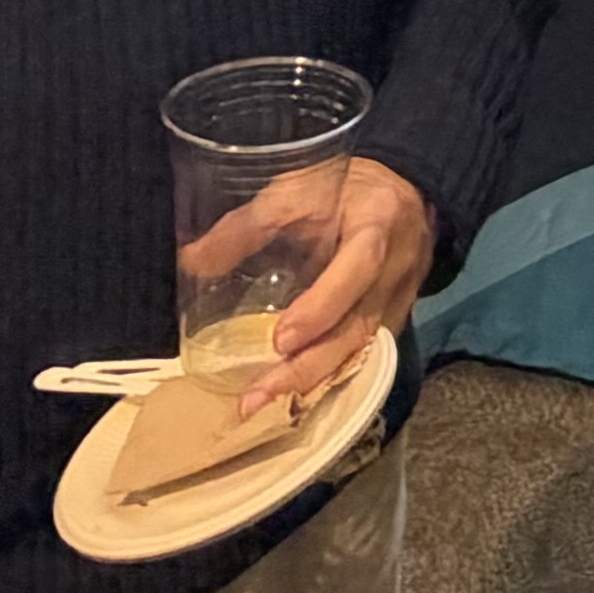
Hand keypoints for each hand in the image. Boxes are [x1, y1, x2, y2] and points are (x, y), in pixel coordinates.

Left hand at [181, 155, 437, 411]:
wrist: (402, 191)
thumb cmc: (341, 187)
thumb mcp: (296, 191)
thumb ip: (248, 225)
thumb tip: (191, 263)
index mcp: (377, 223)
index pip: (357, 268)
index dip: (322, 306)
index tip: (280, 340)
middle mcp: (396, 270)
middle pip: (358, 327)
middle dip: (308, 366)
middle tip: (258, 395)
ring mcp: (399, 300)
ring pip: (360, 350)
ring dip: (312, 380)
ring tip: (263, 404)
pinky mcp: (392, 320)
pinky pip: (363, 354)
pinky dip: (327, 375)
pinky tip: (292, 394)